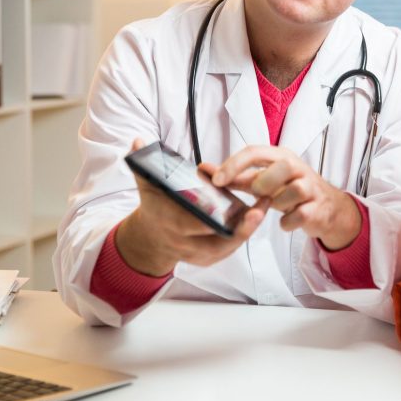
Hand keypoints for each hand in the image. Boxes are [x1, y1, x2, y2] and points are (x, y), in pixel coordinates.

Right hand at [116, 139, 269, 275]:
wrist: (149, 239)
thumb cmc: (154, 208)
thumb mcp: (147, 187)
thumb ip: (144, 166)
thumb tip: (137, 142)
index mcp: (170, 224)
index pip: (190, 226)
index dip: (207, 220)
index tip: (224, 208)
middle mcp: (185, 243)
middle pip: (215, 242)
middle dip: (239, 229)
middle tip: (257, 211)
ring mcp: (198, 254)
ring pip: (227, 247)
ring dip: (247, 231)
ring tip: (263, 209)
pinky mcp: (209, 258)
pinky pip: (229, 249)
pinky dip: (244, 235)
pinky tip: (257, 217)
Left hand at [211, 145, 360, 249]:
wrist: (325, 208)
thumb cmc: (289, 190)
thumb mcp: (264, 180)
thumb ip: (237, 176)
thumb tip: (206, 170)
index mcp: (280, 156)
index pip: (254, 152)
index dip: (234, 165)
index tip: (217, 180)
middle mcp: (298, 167)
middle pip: (282, 166)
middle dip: (264, 183)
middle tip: (258, 194)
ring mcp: (310, 187)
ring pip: (295, 190)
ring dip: (279, 203)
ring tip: (277, 207)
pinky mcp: (317, 207)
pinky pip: (301, 214)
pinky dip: (288, 222)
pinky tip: (285, 222)